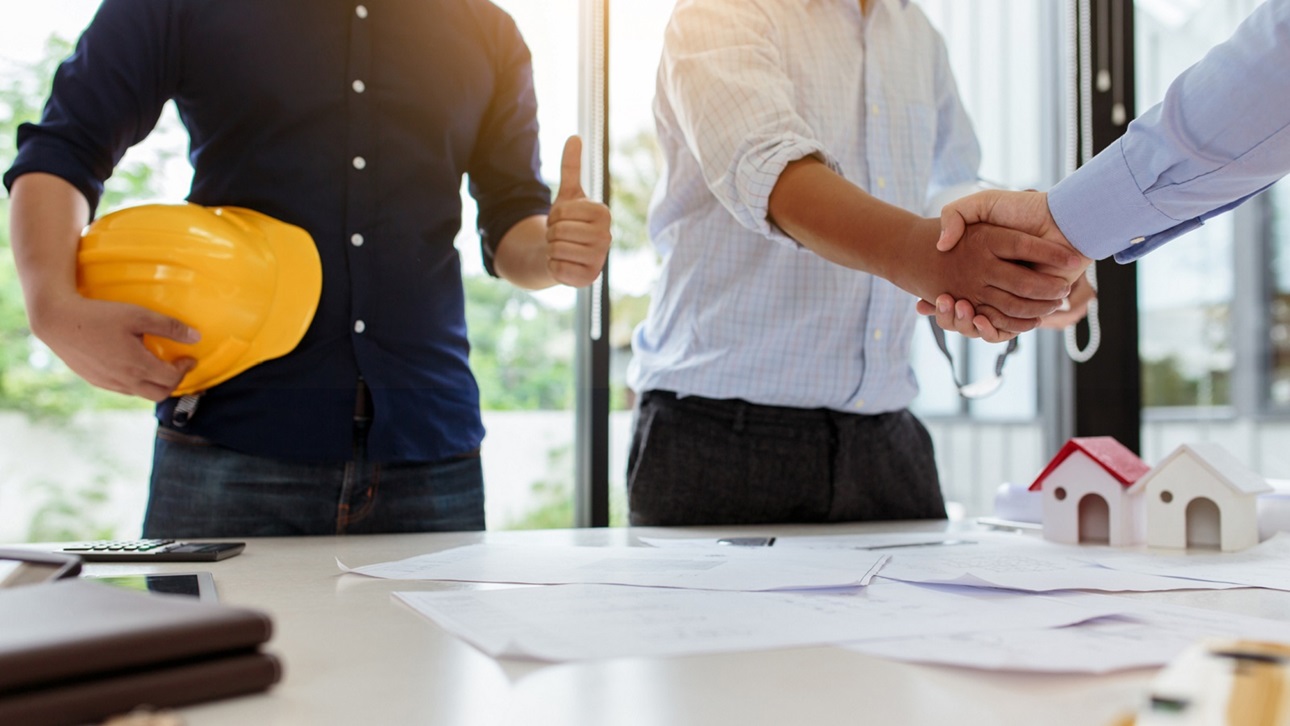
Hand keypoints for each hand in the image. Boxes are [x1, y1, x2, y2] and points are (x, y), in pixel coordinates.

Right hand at [31, 294, 198, 400]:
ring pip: (140, 393)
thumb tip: (196, 337)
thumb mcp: (139, 315)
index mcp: (137, 366)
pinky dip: (137, 382)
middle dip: (174, 382)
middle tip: (178, 366)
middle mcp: (124, 381)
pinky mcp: (95, 381)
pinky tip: (134, 366)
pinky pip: (123, 389)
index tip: (190, 357)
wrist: (58, 321)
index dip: (185, 369)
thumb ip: (170, 327)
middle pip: (159, 393)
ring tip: (158, 366)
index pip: (172, 379)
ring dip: (155, 383)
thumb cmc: (100, 315)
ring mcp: (108, 383)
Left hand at [545, 135, 611, 286]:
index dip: (554, 215)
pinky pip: (557, 270)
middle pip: (558, 231)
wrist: (563, 252)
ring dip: (551, 249)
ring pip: (556, 250)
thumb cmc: (567, 222)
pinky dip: (553, 267)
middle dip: (551, 233)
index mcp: (603, 213)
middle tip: (561, 236)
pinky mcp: (589, 280)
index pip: (562, 212)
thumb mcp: (567, 194)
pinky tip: (563, 264)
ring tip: (562, 248)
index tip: (563, 219)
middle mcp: (606, 237)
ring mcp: (599, 260)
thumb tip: (575, 136)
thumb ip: (571, 166)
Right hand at [894, 218, 1083, 333]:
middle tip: (938, 302)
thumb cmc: (1024, 208)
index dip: (934, 301)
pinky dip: (990, 330)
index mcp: (980, 265)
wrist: (1063, 220)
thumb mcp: (982, 204)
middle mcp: (993, 282)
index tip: (921, 303)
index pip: (950, 290)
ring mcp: (1009, 297)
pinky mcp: (1028, 308)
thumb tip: (941, 245)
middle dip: (945, 313)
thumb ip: (955, 215)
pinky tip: (979, 321)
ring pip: (978, 323)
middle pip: (961, 311)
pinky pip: (1003, 329)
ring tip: (957, 308)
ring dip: (963, 323)